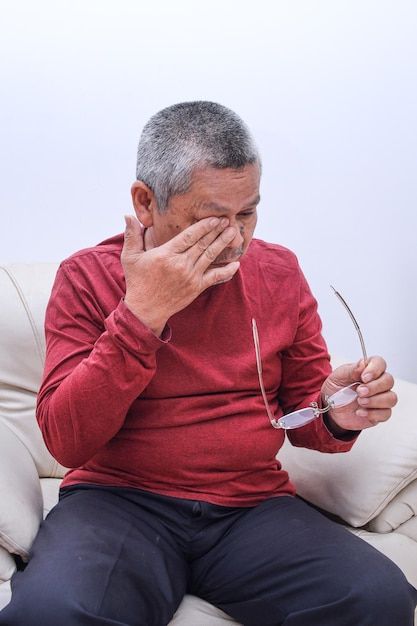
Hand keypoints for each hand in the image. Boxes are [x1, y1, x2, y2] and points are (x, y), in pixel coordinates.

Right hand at [121, 215, 239, 335]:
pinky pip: (215, 278)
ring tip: (232, 233)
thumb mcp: (130, 257)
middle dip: (216, 231)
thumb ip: (132, 235)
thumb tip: (128, 215)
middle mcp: (180, 264)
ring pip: (210, 257)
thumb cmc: (138, 281)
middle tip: (227, 220)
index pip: (189, 236)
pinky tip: (236, 263)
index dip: (203, 226)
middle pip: (203, 244)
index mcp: (166, 254)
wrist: (145, 310)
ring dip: (222, 244)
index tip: (214, 218)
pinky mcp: (196, 288)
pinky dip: (226, 271)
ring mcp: (190, 277)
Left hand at [321, 356, 396, 432]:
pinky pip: (386, 413)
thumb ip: (351, 370)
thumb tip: (363, 364)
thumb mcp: (339, 376)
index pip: (380, 363)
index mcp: (368, 370)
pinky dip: (373, 413)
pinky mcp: (379, 413)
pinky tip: (360, 412)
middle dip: (374, 387)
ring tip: (360, 402)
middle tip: (359, 392)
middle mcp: (377, 383)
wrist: (331, 407)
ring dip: (375, 401)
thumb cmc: (336, 388)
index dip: (375, 369)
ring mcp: (380, 398)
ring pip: (391, 398)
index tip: (364, 377)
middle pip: (389, 381)